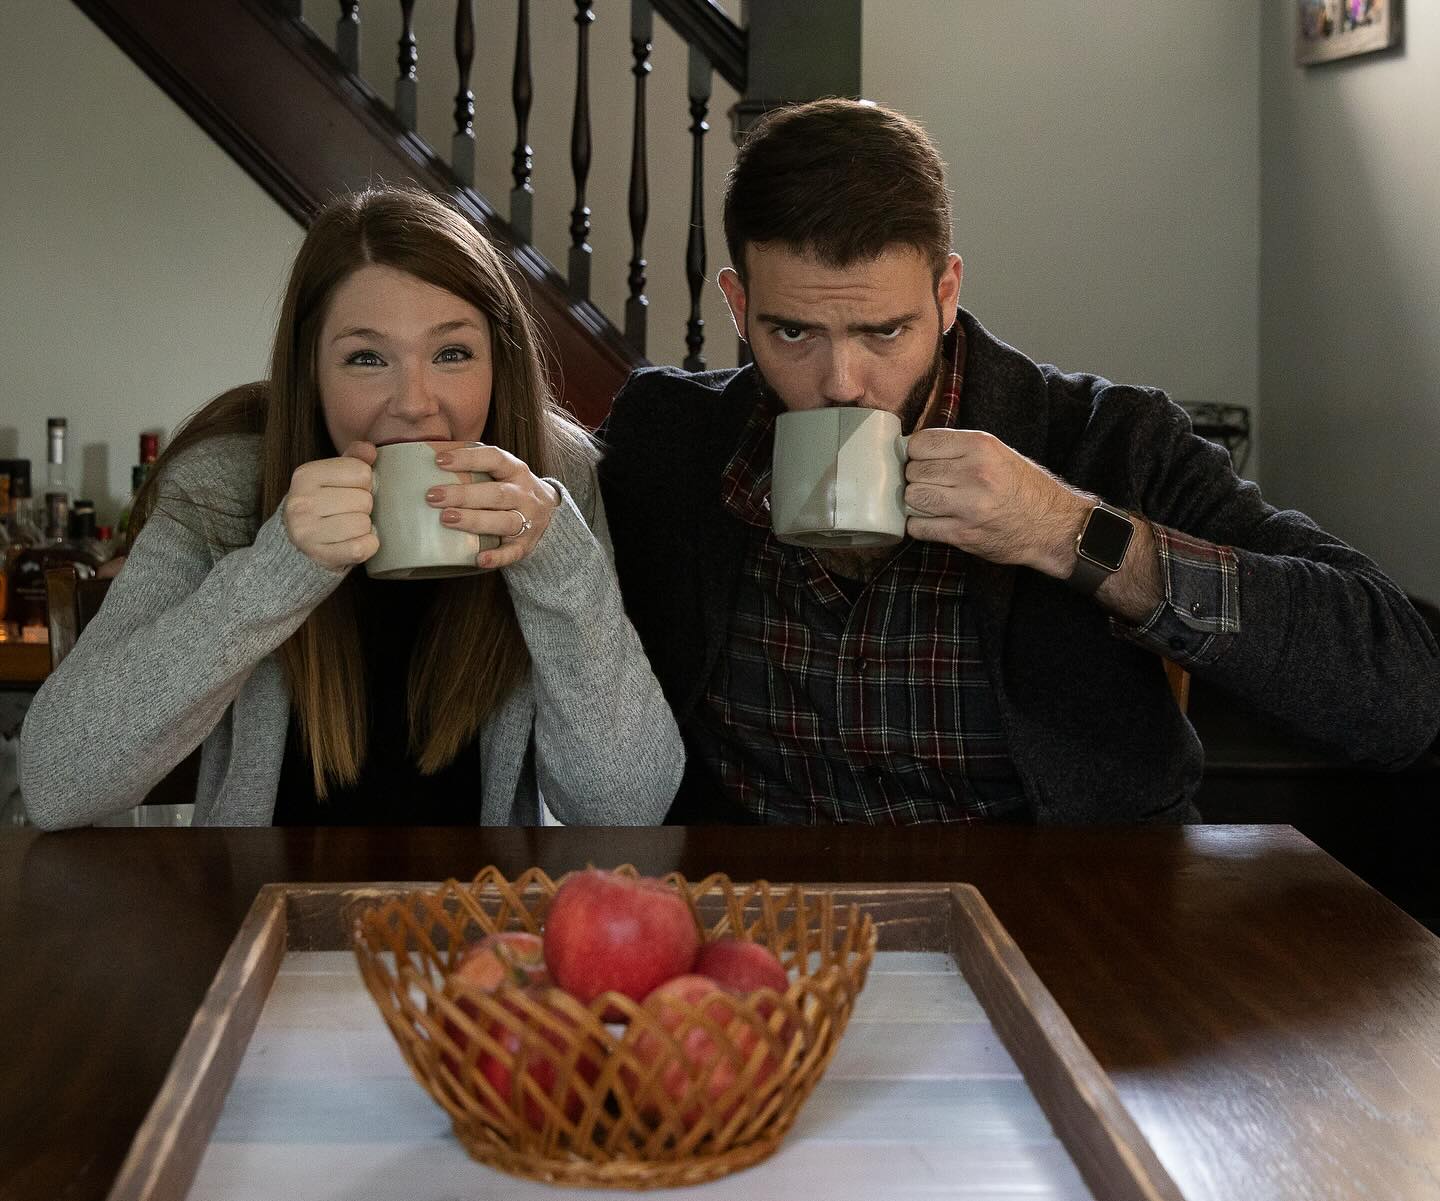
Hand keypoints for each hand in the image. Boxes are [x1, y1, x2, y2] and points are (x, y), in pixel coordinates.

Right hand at [282, 442, 378, 570]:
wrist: (297, 545)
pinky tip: (357, 542)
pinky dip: (367, 545)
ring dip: (365, 527)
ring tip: (350, 527)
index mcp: (305, 475)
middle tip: (350, 512)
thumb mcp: (332, 477)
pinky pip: (361, 548)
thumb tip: (370, 450)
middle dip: (364, 507)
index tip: (351, 490)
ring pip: (363, 524)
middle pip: (364, 500)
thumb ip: (353, 459)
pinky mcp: (319, 556)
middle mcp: (301, 502)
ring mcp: (307, 531)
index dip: (364, 483)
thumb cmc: (323, 506)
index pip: (361, 472)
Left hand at [426, 443, 560, 568]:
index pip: (494, 459)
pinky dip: (497, 557)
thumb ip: (476, 464)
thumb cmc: (512, 488)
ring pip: (504, 522)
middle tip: (433, 497)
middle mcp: (524, 495)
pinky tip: (479, 559)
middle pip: (496, 494)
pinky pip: (513, 553)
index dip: (468, 459)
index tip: (439, 461)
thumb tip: (432, 454)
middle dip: (463, 495)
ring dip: (475, 520)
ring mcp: (528, 521)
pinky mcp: (526, 545)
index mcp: (516, 471)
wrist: (551, 513)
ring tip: (446, 519)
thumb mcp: (503, 471)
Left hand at [903, 429, 1089, 575]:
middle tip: (931, 485)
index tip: (922, 461)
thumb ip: (959, 449)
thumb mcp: (997, 453)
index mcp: (980, 446)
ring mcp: (967, 505)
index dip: (915, 454)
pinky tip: (933, 522)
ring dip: (916, 502)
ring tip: (932, 503)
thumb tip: (914, 450)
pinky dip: (920, 525)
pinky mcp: (962, 533)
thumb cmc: (1023, 488)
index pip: (922, 443)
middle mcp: (973, 472)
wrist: (1053, 525)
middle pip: (914, 471)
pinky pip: (918, 526)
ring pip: (912, 497)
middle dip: (916, 479)